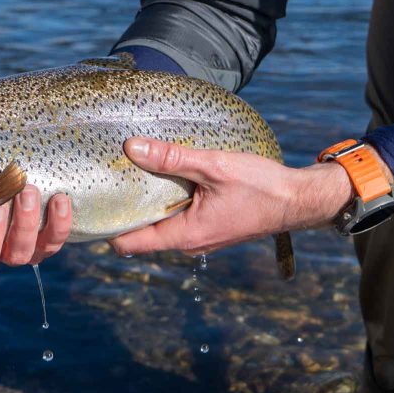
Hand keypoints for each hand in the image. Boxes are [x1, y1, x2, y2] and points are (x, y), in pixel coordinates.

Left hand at [108, 138, 354, 255]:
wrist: (300, 200)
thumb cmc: (262, 185)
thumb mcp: (214, 166)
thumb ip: (172, 158)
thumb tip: (131, 147)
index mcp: (184, 235)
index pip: (128, 244)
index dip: (105, 227)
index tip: (93, 204)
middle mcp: (188, 243)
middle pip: (140, 234)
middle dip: (124, 210)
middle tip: (108, 180)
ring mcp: (199, 238)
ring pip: (159, 225)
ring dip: (147, 204)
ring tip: (132, 174)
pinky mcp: (209, 228)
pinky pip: (177, 219)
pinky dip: (167, 202)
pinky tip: (164, 177)